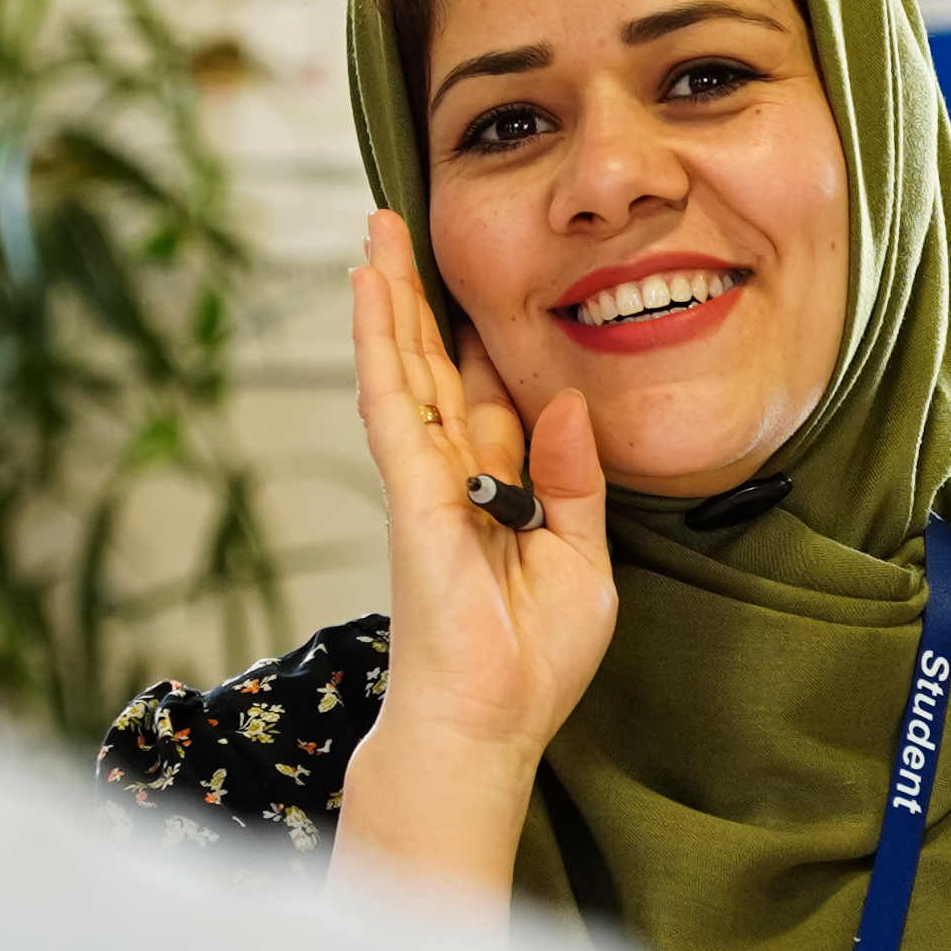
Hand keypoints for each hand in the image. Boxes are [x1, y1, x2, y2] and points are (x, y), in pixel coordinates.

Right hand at [331, 209, 616, 903]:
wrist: (488, 724)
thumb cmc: (532, 664)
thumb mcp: (583, 560)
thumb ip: (574, 481)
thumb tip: (564, 404)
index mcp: (500, 492)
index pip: (490, 398)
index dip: (484, 340)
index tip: (482, 285)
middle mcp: (456, 476)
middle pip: (434, 367)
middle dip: (417, 297)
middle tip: (402, 226)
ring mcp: (425, 479)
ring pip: (403, 367)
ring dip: (388, 296)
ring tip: (377, 228)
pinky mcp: (409, 490)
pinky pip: (391, 399)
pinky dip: (377, 339)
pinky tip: (367, 286)